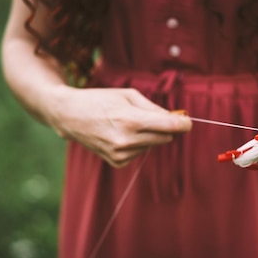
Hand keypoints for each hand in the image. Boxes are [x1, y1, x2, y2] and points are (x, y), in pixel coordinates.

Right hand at [47, 86, 191, 166]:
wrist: (70, 116)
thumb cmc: (101, 100)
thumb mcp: (128, 95)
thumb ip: (155, 108)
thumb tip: (176, 119)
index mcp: (132, 120)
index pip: (170, 127)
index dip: (184, 124)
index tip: (188, 122)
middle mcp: (127, 140)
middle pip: (165, 137)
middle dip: (166, 128)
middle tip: (156, 117)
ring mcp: (121, 154)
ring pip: (153, 145)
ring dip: (148, 135)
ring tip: (127, 123)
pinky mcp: (117, 162)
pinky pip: (140, 152)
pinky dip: (137, 144)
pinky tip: (121, 135)